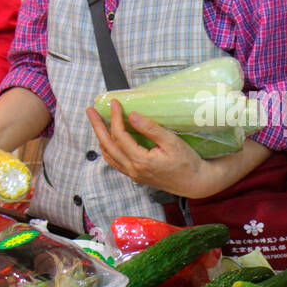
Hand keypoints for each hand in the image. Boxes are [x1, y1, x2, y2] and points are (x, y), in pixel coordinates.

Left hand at [85, 102, 214, 197]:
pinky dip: (108, 150)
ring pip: (109, 155)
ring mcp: (133, 174)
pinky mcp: (137, 176)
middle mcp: (133, 169)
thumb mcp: (171, 142)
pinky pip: (115, 163)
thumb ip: (150, 129)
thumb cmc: (188, 162)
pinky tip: (107, 142)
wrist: (195, 183)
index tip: (116, 103)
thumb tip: (133, 116)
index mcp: (140, 161)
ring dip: (100, 138)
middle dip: (98, 126)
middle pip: (108, 146)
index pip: (120, 136)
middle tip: (90, 110)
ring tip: (96, 123)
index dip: (116, 118)